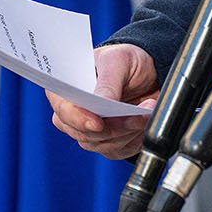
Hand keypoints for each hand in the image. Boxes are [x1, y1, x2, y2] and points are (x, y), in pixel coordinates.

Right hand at [47, 43, 157, 157]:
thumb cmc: (126, 61)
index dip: (77, 119)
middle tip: (139, 114)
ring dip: (127, 131)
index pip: (62, 110)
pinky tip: (144, 122)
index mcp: (67, 90)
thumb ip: (108, 82)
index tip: (97, 123)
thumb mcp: (118, 60)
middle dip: (113, 127)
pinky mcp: (108, 142)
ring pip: (101, 144)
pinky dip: (133, 139)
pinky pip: (117, 151)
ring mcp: (90, 131)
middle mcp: (74, 114)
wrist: (149, 72)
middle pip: (83, 133)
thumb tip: (101, 102)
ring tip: (146, 113)